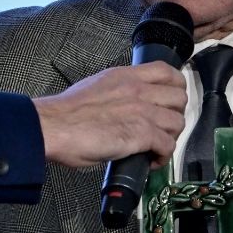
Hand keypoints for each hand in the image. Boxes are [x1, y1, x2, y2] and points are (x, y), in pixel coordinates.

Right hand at [33, 63, 185, 169]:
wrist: (53, 126)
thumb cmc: (66, 113)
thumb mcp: (95, 87)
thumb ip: (116, 92)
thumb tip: (123, 105)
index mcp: (125, 76)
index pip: (167, 72)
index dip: (175, 87)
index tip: (169, 101)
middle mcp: (137, 90)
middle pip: (179, 97)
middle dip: (175, 114)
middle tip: (164, 127)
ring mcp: (141, 111)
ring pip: (177, 122)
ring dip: (171, 137)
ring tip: (157, 147)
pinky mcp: (140, 134)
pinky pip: (167, 145)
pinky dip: (163, 156)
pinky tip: (151, 160)